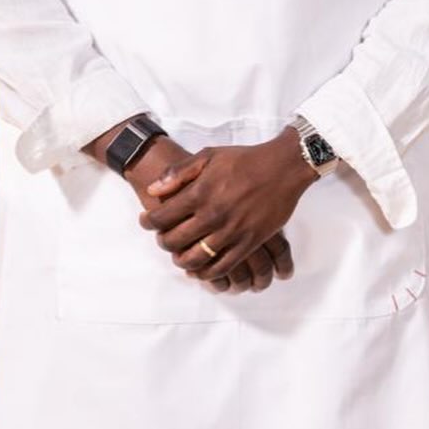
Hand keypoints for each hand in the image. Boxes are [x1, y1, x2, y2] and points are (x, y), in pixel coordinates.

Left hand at [136, 127, 315, 284]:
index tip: (146, 221)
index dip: (148, 222)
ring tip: (179, 255)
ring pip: (195, 258)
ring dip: (181, 261)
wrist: (282, 167)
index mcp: (200, 192)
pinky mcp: (249, 242)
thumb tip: (153, 190)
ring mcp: (231, 231)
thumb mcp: (209, 155)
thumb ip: (179, 173)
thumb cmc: (244, 159)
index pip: (162, 216)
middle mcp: (213, 215)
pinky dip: (207, 273)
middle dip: (163, 242)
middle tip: (162, 238)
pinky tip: (201, 268)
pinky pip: (223, 267)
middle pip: (175, 241)